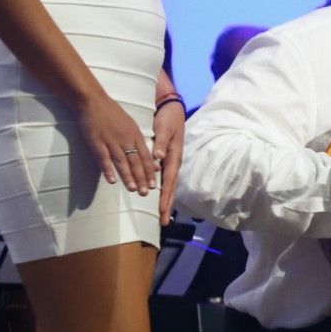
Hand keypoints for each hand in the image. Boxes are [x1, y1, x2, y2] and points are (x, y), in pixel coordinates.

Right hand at [79, 94, 154, 195]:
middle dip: (142, 178)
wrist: (93, 101)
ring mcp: (111, 140)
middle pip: (135, 161)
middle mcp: (126, 139)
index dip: (149, 171)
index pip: (145, 156)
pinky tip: (111, 181)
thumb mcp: (130, 124)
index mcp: (135, 134)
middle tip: (146, 193)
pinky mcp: (97, 141)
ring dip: (128, 177)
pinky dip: (108, 170)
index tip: (154, 184)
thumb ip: (137, 139)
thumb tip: (145, 154)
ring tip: (133, 190)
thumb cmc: (111, 113)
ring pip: (122, 162)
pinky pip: (104, 158)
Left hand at [152, 96, 185, 218]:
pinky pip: (165, 179)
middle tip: (164, 222)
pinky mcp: (166, 160)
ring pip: (168, 185)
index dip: (165, 196)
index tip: (160, 210)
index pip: (168, 181)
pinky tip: (160, 198)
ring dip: (166, 201)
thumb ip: (159, 142)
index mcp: (173, 157)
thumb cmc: (168, 119)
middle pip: (171, 188)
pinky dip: (164, 191)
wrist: (171, 109)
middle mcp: (173, 162)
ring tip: (163, 216)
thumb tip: (158, 157)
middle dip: (167, 205)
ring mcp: (171, 162)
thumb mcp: (164, 128)